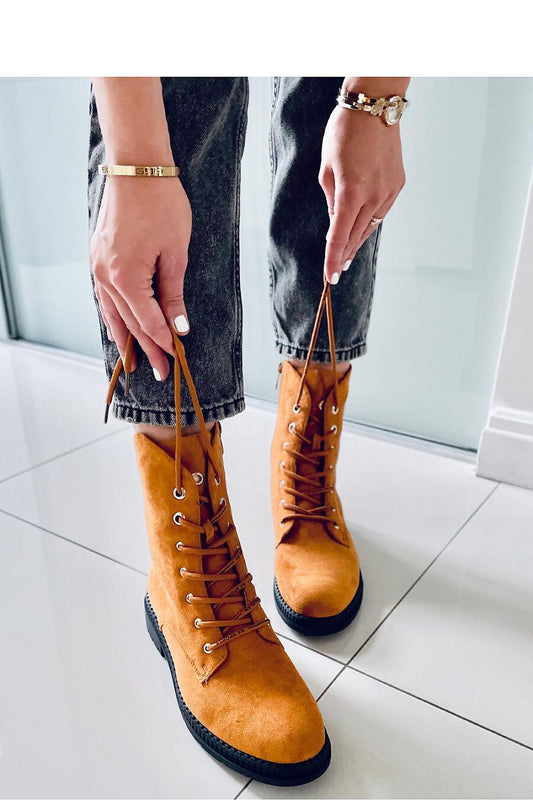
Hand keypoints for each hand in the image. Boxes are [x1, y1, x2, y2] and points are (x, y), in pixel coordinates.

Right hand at [89, 176, 191, 379]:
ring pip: (112, 312)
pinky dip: (114, 314)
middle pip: (129, 323)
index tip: (177, 359)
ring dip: (125, 337)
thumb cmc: (162, 206)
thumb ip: (173, 295)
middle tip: (162, 373)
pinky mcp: (98, 256)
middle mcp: (106, 277)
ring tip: (134, 361)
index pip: (148, 321)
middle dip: (147, 348)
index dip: (164, 342)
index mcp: (127, 279)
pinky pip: (105, 296)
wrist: (137, 168)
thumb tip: (179, 327)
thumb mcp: (175, 254)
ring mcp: (98, 266)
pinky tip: (120, 325)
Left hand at [319, 106, 405, 282]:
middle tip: (337, 270)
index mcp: (351, 192)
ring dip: (357, 240)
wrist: (375, 107)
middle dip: (344, 255)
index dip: (333, 259)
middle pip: (355, 236)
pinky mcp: (397, 185)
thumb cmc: (343, 133)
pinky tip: (361, 228)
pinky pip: (381, 211)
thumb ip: (331, 198)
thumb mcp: (326, 167)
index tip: (330, 278)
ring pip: (370, 226)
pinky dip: (369, 221)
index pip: (339, 236)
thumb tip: (335, 221)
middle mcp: (373, 196)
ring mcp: (389, 191)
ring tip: (347, 255)